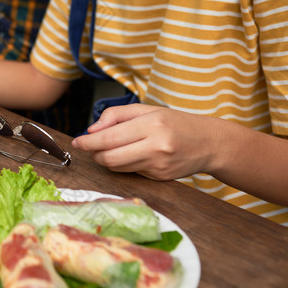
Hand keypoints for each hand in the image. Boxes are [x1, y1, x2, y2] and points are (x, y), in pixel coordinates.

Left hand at [71, 104, 221, 180]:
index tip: (77, 142)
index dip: (88, 143)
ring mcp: (159, 166)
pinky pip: (131, 172)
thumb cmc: (177, 122)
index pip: (109, 138)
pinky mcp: (160, 178)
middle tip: (89, 147)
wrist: (211, 143)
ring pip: (118, 168)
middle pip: (110, 158)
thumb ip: (116, 116)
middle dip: (94, 154)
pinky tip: (129, 155)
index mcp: (152, 125)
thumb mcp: (148, 110)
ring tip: (106, 149)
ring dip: (105, 160)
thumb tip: (92, 130)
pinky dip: (123, 164)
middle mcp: (156, 147)